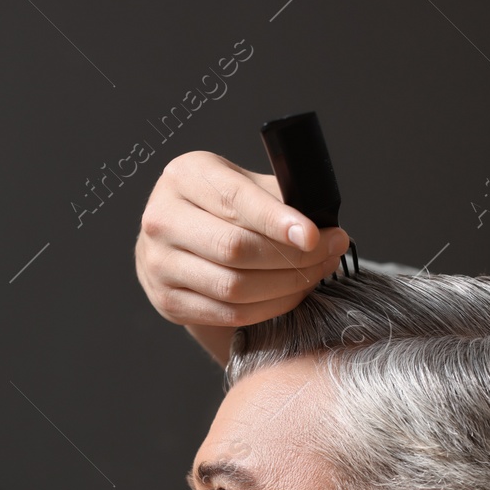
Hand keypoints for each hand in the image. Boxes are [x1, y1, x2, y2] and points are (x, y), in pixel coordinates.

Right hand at [135, 151, 349, 360]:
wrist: (178, 239)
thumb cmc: (220, 206)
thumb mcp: (244, 184)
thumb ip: (278, 199)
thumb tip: (324, 227)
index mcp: (185, 176)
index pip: (235, 200)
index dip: (278, 221)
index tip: (316, 235)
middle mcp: (162, 218)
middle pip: (234, 248)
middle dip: (292, 256)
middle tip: (330, 252)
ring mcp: (158, 264)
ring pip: (233, 286)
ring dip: (286, 285)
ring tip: (317, 272)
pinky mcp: (167, 300)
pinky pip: (228, 313)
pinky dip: (269, 307)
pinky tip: (292, 293)